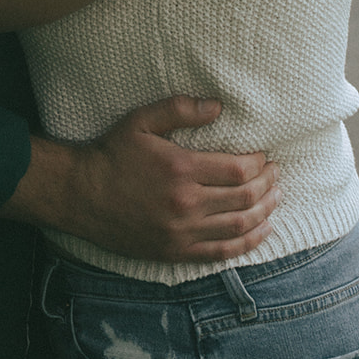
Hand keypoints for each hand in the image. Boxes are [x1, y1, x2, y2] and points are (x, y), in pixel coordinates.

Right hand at [4, 96, 280, 262]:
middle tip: (277, 174)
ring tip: (276, 198)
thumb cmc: (112, 154)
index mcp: (181, 169)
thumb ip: (180, 109)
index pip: (238, 169)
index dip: (259, 163)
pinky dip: (248, 243)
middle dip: (268, 185)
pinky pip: (222, 252)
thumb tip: (218, 106)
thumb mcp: (141, 121)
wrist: (81, 195)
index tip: (266, 156)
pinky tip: (261, 231)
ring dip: (265, 212)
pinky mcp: (175, 252)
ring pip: (239, 226)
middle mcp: (186, 204)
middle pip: (245, 198)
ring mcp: (182, 232)